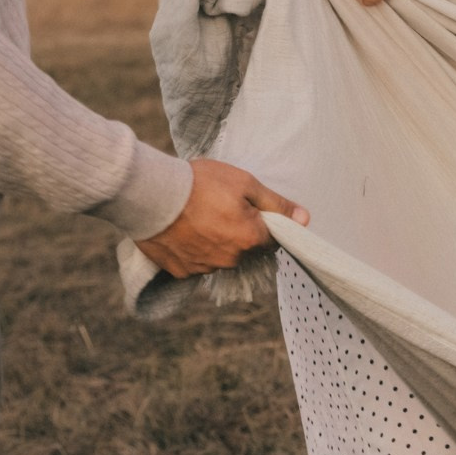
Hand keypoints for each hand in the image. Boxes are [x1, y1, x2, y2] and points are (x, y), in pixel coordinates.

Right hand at [135, 158, 309, 277]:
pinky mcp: (181, 271)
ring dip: (215, 242)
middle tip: (217, 206)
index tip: (247, 208)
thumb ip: (275, 203)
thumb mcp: (244, 183)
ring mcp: (204, 268)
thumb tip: (304, 219)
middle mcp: (230, 260)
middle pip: (245, 249)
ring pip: (220, 257)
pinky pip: (195, 263)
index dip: (262, 222)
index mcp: (249, 239)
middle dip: (238, 231)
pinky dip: (192, 250)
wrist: (151, 194)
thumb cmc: (200, 183)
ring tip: (197, 216)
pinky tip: (183, 230)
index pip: (271, 239)